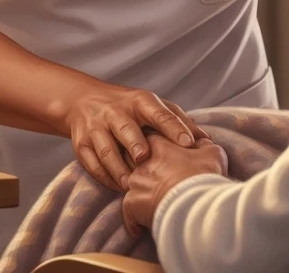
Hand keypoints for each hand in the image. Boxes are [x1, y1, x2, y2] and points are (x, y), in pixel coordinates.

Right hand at [59, 82, 209, 191]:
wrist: (83, 100)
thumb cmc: (129, 108)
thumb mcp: (152, 105)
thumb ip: (178, 120)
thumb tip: (207, 141)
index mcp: (139, 101)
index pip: (158, 112)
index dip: (174, 127)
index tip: (188, 143)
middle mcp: (116, 111)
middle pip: (126, 128)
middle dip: (135, 143)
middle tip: (145, 158)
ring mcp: (96, 126)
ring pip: (106, 149)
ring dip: (118, 167)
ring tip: (130, 184)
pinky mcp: (81, 143)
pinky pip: (92, 162)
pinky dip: (105, 176)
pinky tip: (118, 186)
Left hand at [122, 133, 227, 236]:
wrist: (196, 203)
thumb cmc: (204, 175)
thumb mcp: (212, 152)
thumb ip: (202, 144)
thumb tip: (200, 143)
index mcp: (157, 142)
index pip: (151, 140)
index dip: (161, 153)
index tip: (169, 161)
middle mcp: (141, 160)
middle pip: (138, 163)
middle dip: (148, 173)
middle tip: (162, 184)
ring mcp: (134, 182)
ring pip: (133, 186)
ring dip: (142, 195)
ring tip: (155, 204)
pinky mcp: (131, 204)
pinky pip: (129, 212)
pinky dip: (134, 220)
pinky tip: (142, 227)